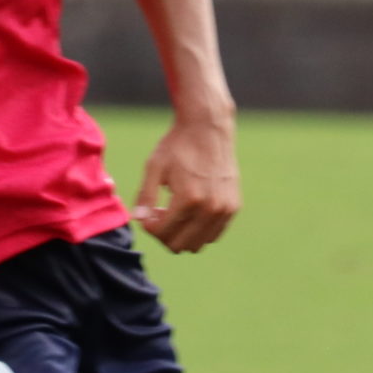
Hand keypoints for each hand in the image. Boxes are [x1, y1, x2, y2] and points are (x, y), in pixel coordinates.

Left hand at [135, 114, 238, 253]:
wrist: (209, 127)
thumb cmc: (179, 145)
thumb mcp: (154, 167)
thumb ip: (145, 197)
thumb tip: (139, 221)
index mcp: (189, 198)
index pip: (163, 233)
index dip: (150, 228)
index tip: (147, 214)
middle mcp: (210, 208)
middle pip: (180, 245)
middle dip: (164, 234)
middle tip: (159, 214)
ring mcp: (224, 209)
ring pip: (198, 244)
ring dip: (182, 234)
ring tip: (175, 211)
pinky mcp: (233, 207)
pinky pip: (213, 234)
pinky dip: (199, 230)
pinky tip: (190, 211)